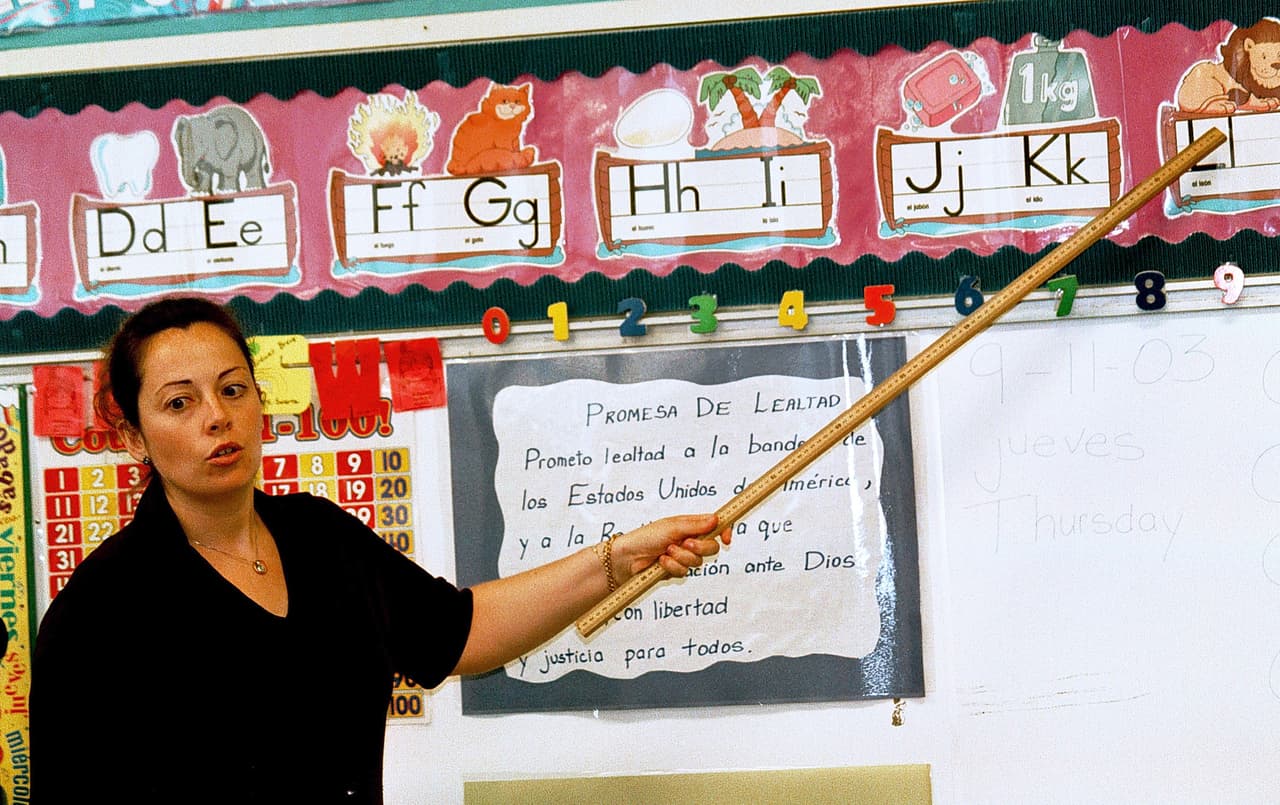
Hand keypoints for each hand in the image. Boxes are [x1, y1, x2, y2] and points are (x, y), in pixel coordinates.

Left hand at [612, 513, 730, 582]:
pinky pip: (684, 572)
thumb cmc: (647, 536)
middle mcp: (690, 540)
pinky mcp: (676, 569)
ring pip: (697, 562)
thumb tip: (716, 519)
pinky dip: (672, 567)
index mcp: (691, 526)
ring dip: (681, 557)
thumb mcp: (672, 527)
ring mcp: (683, 556)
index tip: (727, 538)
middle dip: (700, 548)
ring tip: (666, 551)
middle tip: (686, 543)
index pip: (715, 527)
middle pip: (712, 548)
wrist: (628, 557)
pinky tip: (661, 561)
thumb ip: (695, 525)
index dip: (724, 532)